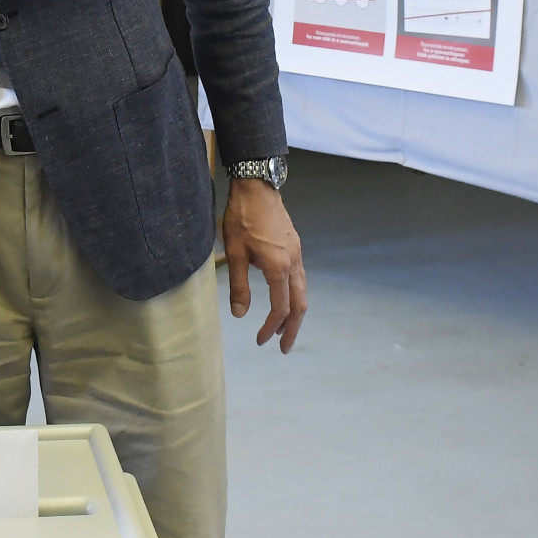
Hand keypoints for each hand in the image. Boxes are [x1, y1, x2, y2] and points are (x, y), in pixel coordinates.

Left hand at [222, 178, 307, 351]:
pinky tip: (282, 300)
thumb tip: (240, 315)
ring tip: (282, 329)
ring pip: (302, 292)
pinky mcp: (294, 248)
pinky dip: (293, 296)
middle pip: (299, 305)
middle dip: (292, 329)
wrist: (257, 188)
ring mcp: (297, 255)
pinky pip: (299, 279)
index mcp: (279, 267)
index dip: (271, 327)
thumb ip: (238, 285)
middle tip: (284, 348)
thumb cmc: (242, 218)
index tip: (260, 340)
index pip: (280, 308)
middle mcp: (293, 263)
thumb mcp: (234, 253)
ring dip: (294, 314)